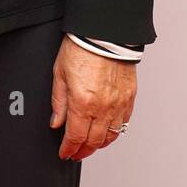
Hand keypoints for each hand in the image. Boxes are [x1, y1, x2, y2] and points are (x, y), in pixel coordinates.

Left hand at [50, 36, 135, 160]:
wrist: (105, 33)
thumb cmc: (81, 48)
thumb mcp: (59, 74)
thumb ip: (58, 102)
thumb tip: (56, 122)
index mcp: (82, 103)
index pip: (75, 137)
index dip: (69, 149)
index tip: (65, 153)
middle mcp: (102, 108)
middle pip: (94, 141)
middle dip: (83, 151)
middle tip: (76, 153)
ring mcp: (118, 104)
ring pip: (111, 135)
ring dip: (100, 144)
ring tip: (91, 146)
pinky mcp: (129, 97)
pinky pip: (124, 122)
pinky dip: (115, 132)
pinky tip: (108, 132)